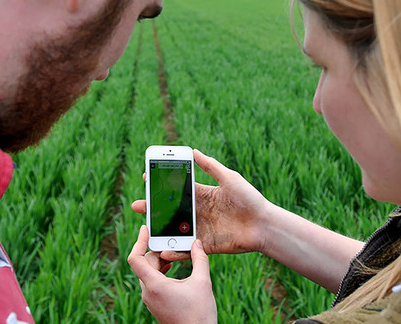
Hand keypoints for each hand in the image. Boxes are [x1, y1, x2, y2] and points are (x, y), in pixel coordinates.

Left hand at [128, 225, 216, 323]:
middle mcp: (148, 293)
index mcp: (154, 285)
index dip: (139, 241)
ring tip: (173, 255)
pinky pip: (152, 282)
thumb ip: (200, 259)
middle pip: (144, 263)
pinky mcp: (155, 304)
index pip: (135, 258)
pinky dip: (160, 272)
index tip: (145, 229)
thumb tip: (197, 243)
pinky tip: (172, 269)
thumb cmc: (199, 314)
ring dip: (159, 261)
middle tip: (170, 240)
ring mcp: (150, 300)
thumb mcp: (203, 282)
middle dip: (156, 250)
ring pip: (148, 273)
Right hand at [133, 149, 270, 261]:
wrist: (264, 225)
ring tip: (146, 228)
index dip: (162, 185)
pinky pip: (187, 248)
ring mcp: (201, 229)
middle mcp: (200, 211)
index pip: (178, 189)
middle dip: (153, 208)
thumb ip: (210, 166)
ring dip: (160, 230)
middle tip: (137, 205)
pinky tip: (163, 249)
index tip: (146, 178)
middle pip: (171, 210)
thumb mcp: (229, 178)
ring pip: (175, 230)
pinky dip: (174, 250)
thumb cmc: (249, 199)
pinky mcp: (206, 245)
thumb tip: (193, 151)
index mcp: (203, 194)